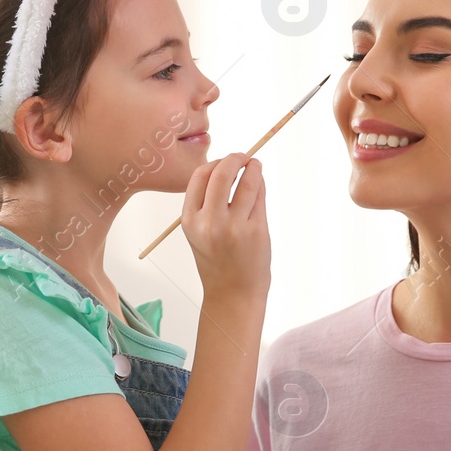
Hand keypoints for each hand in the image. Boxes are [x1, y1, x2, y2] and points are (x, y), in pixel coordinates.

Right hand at [182, 153, 269, 300]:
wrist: (232, 293)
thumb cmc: (217, 260)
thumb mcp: (199, 232)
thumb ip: (207, 203)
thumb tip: (227, 167)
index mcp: (190, 220)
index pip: (198, 177)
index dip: (213, 163)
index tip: (224, 162)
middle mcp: (210, 222)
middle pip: (221, 173)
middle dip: (233, 159)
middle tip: (242, 157)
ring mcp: (234, 226)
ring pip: (246, 182)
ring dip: (252, 167)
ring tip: (254, 166)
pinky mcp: (256, 230)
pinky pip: (259, 197)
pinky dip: (260, 184)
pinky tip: (259, 183)